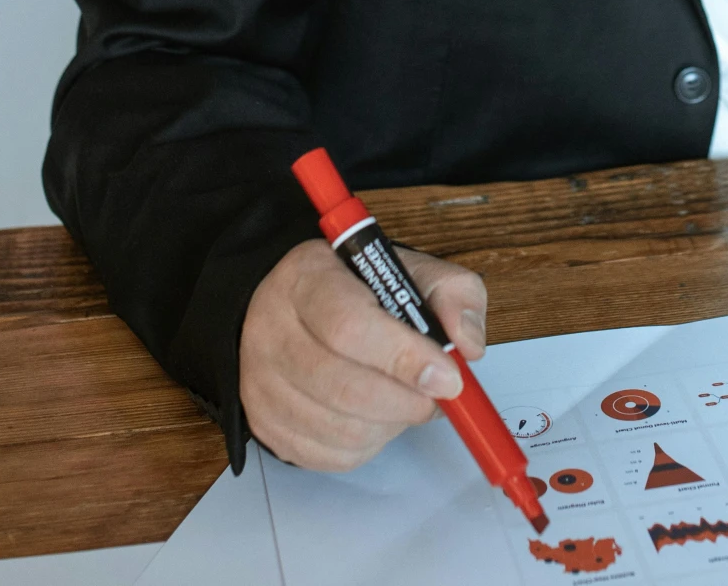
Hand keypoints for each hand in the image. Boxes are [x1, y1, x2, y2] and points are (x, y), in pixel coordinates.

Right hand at [239, 237, 488, 469]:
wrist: (301, 310)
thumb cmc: (362, 292)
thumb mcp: (414, 272)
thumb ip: (453, 297)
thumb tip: (467, 345)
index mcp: (307, 279)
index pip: (348, 326)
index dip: (403, 358)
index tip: (447, 376)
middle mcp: (271, 329)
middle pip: (341, 385)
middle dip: (405, 401)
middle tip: (438, 396)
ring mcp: (260, 381)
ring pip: (337, 428)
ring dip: (390, 425)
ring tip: (408, 401)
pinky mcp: (264, 423)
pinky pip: (327, 455)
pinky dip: (368, 445)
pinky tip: (379, 417)